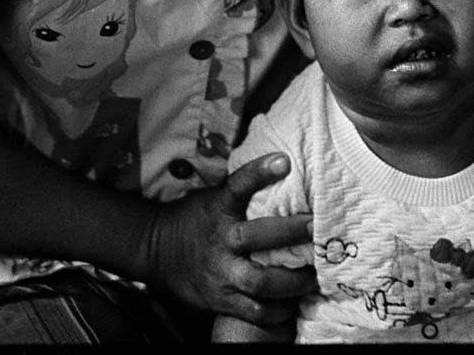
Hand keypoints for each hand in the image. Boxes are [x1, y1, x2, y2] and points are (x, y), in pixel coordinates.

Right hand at [146, 152, 314, 325]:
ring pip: (260, 282)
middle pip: (257, 237)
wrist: (156, 252)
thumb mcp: (212, 197)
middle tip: (316, 229)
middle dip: (291, 232)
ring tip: (312, 275)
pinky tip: (291, 302)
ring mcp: (222, 272)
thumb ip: (240, 189)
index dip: (260, 172)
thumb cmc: (194, 219)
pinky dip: (278, 310)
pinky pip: (256, 311)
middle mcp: (221, 240)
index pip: (239, 185)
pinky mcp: (222, 300)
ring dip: (292, 281)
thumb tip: (281, 163)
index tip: (285, 162)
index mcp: (218, 209)